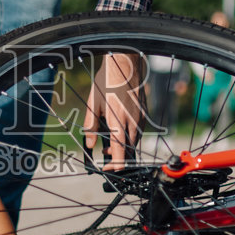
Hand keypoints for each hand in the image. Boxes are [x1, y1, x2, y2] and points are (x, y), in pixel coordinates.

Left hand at [84, 51, 144, 169]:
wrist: (126, 64)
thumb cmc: (107, 82)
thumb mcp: (92, 103)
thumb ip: (90, 126)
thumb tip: (89, 144)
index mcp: (118, 123)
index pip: (121, 155)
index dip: (115, 167)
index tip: (107, 170)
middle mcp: (132, 124)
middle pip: (129, 152)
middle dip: (117, 157)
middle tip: (104, 155)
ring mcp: (141, 119)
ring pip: (135, 143)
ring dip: (123, 147)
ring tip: (109, 143)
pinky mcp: (144, 114)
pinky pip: (138, 132)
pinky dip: (129, 136)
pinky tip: (119, 129)